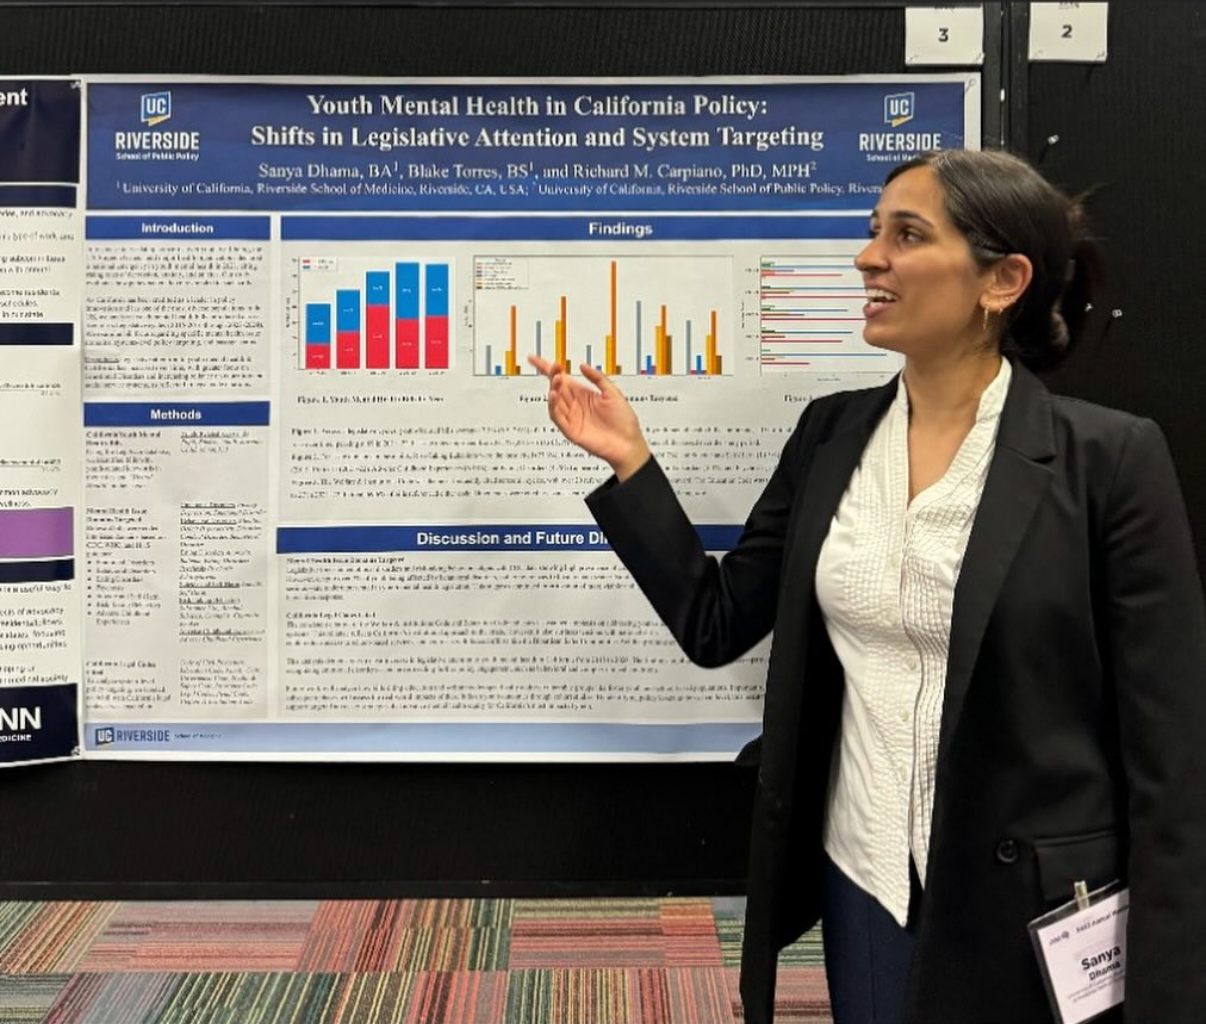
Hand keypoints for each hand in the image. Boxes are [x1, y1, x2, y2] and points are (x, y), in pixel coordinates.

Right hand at [527, 355, 650, 480]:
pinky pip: (557, 418)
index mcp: (584, 395)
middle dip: (553, 376)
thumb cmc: (624, 422)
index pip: (562, 379)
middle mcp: (575, 405)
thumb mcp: (613, 393)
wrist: (629, 445)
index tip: (536, 359)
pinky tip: (554, 396)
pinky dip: (553, 407)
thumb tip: (582, 366)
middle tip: (553, 368)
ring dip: (553, 389)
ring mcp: (572, 418)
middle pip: (556, 388)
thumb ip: (598, 378)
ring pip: (555, 402)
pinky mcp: (571, 431)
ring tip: (556, 379)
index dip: (549, 369)